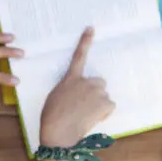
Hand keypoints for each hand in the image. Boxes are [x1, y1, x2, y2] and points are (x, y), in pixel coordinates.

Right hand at [40, 28, 115, 146]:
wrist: (60, 132)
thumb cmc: (52, 117)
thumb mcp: (55, 97)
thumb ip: (68, 90)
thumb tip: (76, 94)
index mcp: (70, 79)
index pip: (79, 56)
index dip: (85, 41)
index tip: (91, 29)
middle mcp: (86, 81)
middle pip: (99, 83)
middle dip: (95, 92)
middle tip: (84, 106)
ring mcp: (97, 91)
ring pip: (103, 97)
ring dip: (99, 104)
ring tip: (85, 115)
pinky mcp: (106, 103)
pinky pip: (109, 107)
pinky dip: (104, 113)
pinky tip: (92, 119)